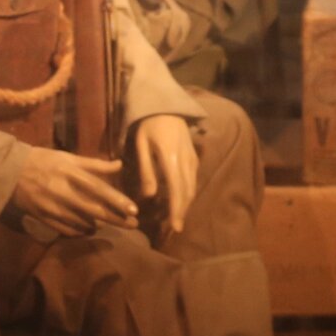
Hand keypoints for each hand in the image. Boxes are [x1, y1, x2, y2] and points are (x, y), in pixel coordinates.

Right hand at [13, 142, 139, 235]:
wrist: (10, 172)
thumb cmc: (43, 161)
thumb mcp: (68, 157)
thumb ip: (94, 164)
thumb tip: (120, 165)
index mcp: (70, 173)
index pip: (99, 189)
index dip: (117, 200)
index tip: (134, 210)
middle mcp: (63, 191)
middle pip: (95, 209)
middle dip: (116, 218)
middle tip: (134, 225)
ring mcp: (52, 207)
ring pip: (82, 222)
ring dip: (99, 225)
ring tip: (111, 225)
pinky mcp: (43, 218)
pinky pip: (67, 230)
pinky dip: (80, 232)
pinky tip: (89, 230)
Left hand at [128, 114, 199, 235]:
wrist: (166, 106)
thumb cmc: (148, 125)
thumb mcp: (141, 145)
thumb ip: (146, 170)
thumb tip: (150, 196)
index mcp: (171, 158)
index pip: (177, 190)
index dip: (176, 210)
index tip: (175, 226)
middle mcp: (186, 161)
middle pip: (187, 192)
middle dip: (182, 211)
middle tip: (176, 229)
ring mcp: (192, 159)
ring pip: (192, 186)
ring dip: (186, 204)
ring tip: (178, 218)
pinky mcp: (193, 157)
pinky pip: (193, 179)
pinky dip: (187, 192)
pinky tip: (180, 200)